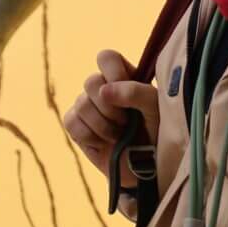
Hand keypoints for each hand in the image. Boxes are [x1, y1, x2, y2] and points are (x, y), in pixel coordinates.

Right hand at [65, 50, 160, 181]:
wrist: (144, 168)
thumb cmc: (155, 133)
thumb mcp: (155, 109)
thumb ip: (136, 92)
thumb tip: (104, 91)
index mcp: (123, 76)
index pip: (106, 58)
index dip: (113, 73)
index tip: (125, 92)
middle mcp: (103, 87)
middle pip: (90, 81)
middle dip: (109, 107)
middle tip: (126, 122)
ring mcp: (86, 105)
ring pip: (81, 103)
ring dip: (102, 125)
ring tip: (119, 136)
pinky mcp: (74, 124)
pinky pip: (71, 122)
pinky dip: (90, 135)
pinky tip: (104, 143)